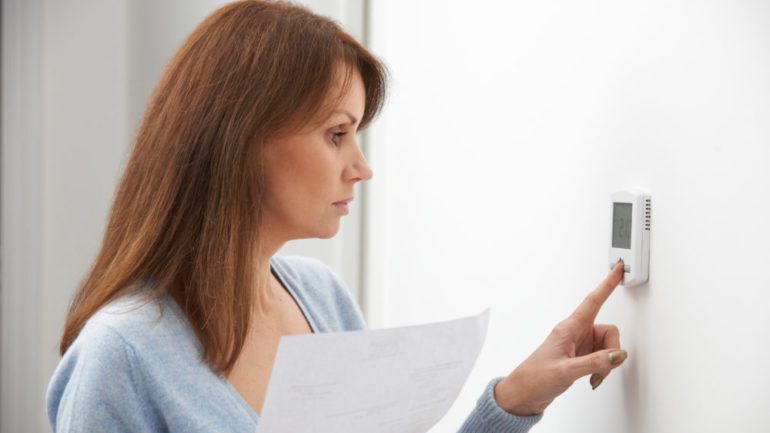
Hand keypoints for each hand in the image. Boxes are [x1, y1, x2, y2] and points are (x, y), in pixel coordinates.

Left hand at [494, 260, 627, 415]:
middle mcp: (575, 333)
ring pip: (607, 347)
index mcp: (569, 328)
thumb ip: (594, 362)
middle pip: (608, 331)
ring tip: (593, 376)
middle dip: (612, 350)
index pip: (593, 301)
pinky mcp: (579, 357)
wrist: (523, 395)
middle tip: (603, 367)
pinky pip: (602, 358)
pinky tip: (592, 379)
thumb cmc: (534, 378)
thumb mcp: (565, 370)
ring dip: (606, 363)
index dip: (607, 284)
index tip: (618, 268)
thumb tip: (617, 354)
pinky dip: (602, 369)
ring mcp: (578, 346)